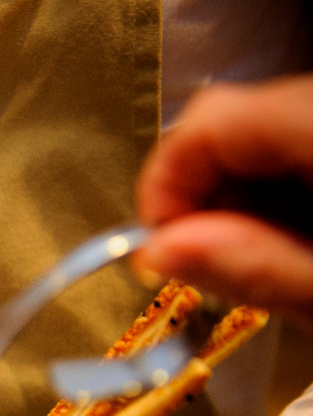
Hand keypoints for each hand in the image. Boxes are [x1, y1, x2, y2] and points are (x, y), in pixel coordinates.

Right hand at [135, 75, 312, 323]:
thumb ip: (255, 268)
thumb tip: (155, 251)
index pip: (208, 124)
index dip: (162, 184)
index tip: (154, 251)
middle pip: (225, 125)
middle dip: (194, 195)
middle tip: (200, 263)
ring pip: (251, 137)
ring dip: (229, 200)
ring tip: (249, 259)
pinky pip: (282, 149)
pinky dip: (266, 194)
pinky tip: (283, 238)